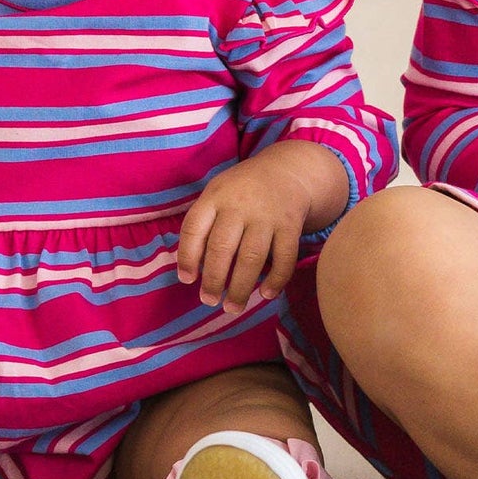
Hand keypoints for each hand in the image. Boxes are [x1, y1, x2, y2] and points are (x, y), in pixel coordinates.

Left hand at [177, 155, 314, 312]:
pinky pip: (284, 257)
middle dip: (214, 280)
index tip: (187, 280)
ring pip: (252, 257)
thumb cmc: (242, 191)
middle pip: (222, 247)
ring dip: (241, 287)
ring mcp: (267, 215)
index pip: (194, 228)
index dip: (187, 257)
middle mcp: (240, 205)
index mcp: (215, 196)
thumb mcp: (217, 193)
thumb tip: (191, 268)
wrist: (287, 170)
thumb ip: (203, 223)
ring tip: (233, 308)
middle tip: (209, 300)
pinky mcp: (290, 225)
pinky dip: (276, 279)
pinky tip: (266, 294)